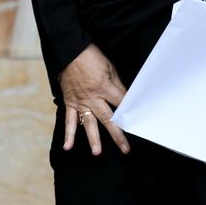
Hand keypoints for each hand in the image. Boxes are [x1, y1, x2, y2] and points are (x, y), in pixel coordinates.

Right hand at [59, 42, 130, 156]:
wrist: (69, 51)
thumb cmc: (91, 57)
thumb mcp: (109, 67)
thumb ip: (117, 84)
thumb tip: (125, 97)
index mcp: (104, 87)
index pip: (121, 103)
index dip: (130, 112)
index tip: (138, 124)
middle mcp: (93, 97)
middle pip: (108, 118)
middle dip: (117, 134)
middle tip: (125, 149)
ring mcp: (80, 102)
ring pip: (88, 123)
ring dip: (93, 139)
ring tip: (97, 153)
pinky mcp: (70, 102)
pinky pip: (69, 120)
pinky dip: (68, 134)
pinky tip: (67, 147)